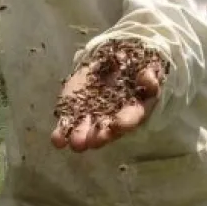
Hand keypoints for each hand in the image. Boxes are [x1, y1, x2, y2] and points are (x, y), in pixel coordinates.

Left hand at [51, 41, 166, 151]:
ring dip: (80, 137)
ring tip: (74, 143)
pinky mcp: (74, 111)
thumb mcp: (147, 68)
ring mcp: (91, 117)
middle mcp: (112, 119)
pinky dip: (61, 133)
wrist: (112, 63)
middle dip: (100, 136)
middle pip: (106, 131)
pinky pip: (67, 125)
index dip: (124, 122)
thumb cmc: (135, 69)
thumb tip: (148, 78)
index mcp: (133, 109)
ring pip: (86, 132)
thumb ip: (149, 75)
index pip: (130, 118)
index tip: (117, 125)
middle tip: (93, 141)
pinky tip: (57, 140)